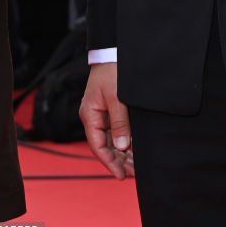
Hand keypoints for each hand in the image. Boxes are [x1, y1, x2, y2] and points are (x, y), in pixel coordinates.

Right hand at [80, 63, 133, 179]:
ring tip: (135, 165)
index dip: (109, 162)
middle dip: (118, 160)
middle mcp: (93, 117)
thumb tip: (121, 147)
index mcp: (90, 115)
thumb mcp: (117, 98)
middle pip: (104, 145)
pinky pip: (114, 129)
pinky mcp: (109, 108)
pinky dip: (124, 140)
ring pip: (110, 139)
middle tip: (133, 173)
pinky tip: (133, 148)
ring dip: (122, 152)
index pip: (98, 146)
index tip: (120, 176)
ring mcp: (101, 113)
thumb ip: (119, 123)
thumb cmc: (113, 71)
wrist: (113, 51)